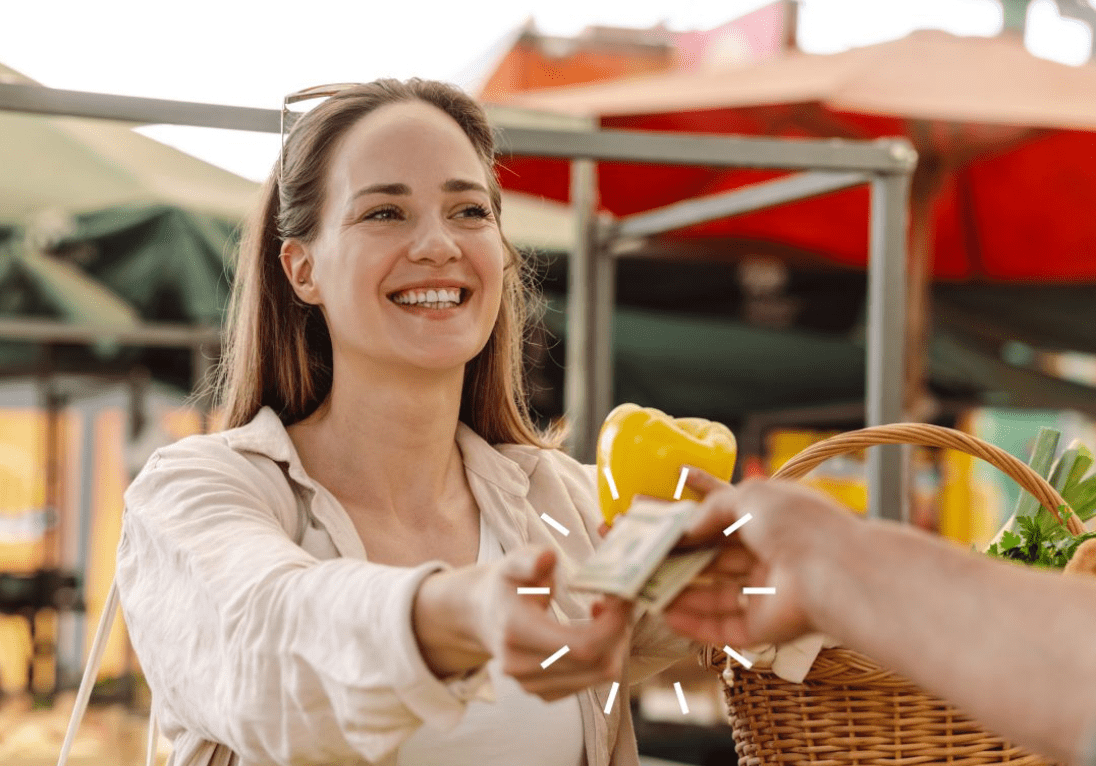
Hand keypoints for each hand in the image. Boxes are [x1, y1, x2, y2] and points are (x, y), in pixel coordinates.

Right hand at [473, 546, 631, 701]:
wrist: (483, 614)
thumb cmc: (506, 584)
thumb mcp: (514, 562)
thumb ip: (529, 559)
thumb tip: (548, 558)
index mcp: (516, 631)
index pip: (580, 646)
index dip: (612, 627)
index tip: (623, 598)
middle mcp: (520, 666)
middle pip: (595, 664)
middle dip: (619, 632)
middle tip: (622, 602)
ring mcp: (531, 685)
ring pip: (598, 676)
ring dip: (614, 645)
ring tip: (606, 613)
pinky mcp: (543, 693)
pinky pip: (589, 683)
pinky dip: (602, 658)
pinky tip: (593, 632)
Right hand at [662, 471, 857, 647]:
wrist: (833, 570)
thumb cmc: (796, 524)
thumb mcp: (749, 496)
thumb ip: (713, 508)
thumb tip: (686, 527)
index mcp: (769, 523)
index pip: (721, 521)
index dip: (688, 522)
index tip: (653, 522)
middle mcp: (768, 558)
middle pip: (713, 561)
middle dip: (677, 559)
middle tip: (640, 558)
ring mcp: (765, 595)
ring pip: (714, 597)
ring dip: (679, 592)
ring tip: (644, 588)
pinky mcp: (763, 629)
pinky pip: (723, 629)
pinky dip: (694, 624)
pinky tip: (666, 614)